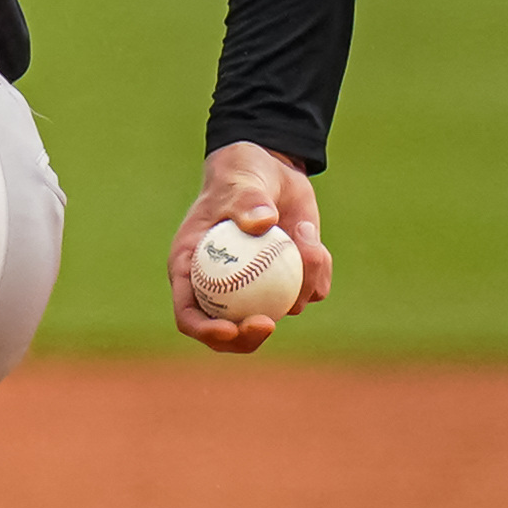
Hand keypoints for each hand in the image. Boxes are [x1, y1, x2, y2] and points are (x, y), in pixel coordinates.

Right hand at [166, 141, 332, 354]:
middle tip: (268, 324)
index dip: (206, 330)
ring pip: (280, 310)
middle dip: (248, 338)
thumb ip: (248, 202)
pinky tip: (310, 234)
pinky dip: (318, 269)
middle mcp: (222, 286)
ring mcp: (258, 288)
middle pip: (230, 332)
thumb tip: (263, 223)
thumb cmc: (240, 176)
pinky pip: (310, 291)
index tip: (230, 328)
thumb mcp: (239, 183)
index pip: (189, 314)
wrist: (270, 170)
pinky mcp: (290, 281)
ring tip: (303, 233)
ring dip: (301, 283)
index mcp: (192, 270)